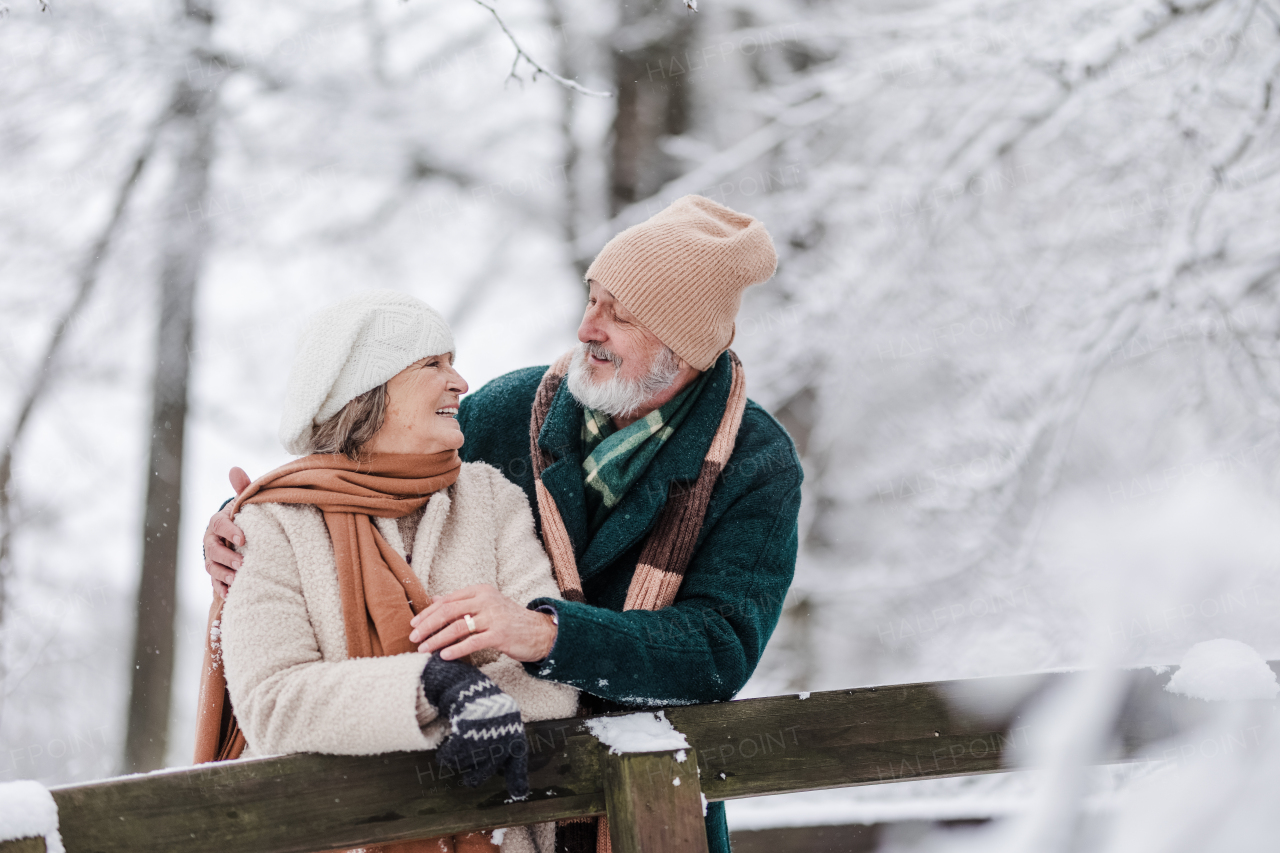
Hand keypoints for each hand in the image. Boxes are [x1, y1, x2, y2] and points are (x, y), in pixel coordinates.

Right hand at [204, 467, 250, 599]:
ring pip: (212, 568)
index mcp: (218, 522)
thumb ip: (242, 488)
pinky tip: (230, 594)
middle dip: (227, 557)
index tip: (244, 538)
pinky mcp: (216, 573)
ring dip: (224, 574)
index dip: (229, 531)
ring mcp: (211, 558)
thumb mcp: (244, 502)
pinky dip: (221, 589)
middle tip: (243, 563)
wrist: (238, 535)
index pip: (219, 525)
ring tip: (238, 579)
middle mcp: (210, 540)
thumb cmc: (244, 516)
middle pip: (213, 550)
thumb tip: (235, 469)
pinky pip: (215, 583)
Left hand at [409, 584, 556, 662]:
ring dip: (437, 639)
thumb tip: (434, 599)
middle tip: (413, 638)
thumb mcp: (486, 604)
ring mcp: (494, 617)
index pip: (447, 600)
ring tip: (423, 649)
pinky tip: (444, 656)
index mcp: (480, 591)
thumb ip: (461, 602)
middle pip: (448, 611)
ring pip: (457, 627)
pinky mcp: (500, 634)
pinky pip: (472, 642)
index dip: (428, 612)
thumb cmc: (508, 619)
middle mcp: (486, 601)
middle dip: (427, 625)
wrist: (539, 631)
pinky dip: (456, 649)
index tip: (414, 624)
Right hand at [421, 652, 528, 797]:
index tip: (518, 794)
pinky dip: (446, 756)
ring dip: (459, 760)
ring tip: (455, 752)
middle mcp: (502, 736)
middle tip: (470, 780)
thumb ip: (507, 749)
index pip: (517, 762)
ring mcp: (485, 733)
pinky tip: (444, 754)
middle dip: (476, 777)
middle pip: (487, 769)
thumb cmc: (487, 707)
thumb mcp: (503, 724)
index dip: (518, 780)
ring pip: (468, 762)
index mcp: (514, 735)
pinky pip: (453, 755)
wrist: (469, 685)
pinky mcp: (467, 730)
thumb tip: (514, 784)